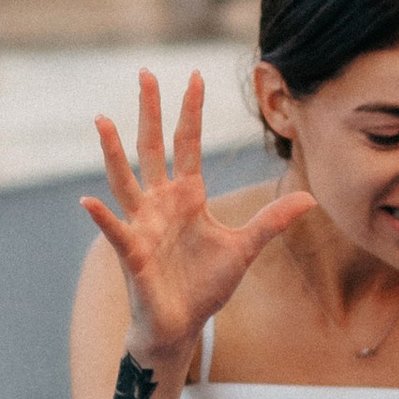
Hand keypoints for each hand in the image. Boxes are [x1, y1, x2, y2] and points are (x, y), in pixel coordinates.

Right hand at [80, 70, 312, 371]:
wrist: (180, 325)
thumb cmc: (205, 286)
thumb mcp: (244, 248)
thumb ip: (271, 221)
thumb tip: (309, 198)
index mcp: (187, 196)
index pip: (188, 144)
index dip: (192, 111)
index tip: (195, 76)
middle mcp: (160, 203)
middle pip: (153, 148)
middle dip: (151, 111)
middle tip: (145, 73)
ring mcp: (143, 225)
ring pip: (126, 180)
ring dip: (113, 152)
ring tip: (103, 121)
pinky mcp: (133, 253)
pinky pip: (115, 230)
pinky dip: (102, 216)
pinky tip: (89, 200)